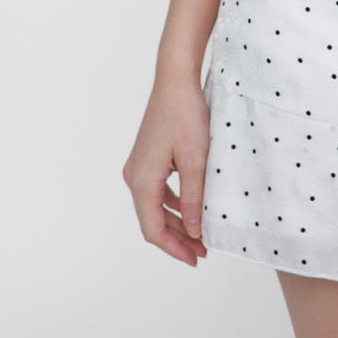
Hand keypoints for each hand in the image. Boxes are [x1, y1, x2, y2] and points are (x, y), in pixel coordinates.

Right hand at [122, 72, 211, 265]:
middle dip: (178, 238)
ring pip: (156, 206)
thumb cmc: (186, 114)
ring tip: (200, 235)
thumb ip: (195, 198)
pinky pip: (158, 190)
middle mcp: (135, 176)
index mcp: (142, 181)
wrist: (176, 79)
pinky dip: (174, 204)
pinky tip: (193, 208)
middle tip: (203, 252)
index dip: (174, 248)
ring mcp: (139, 166)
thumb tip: (195, 231)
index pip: (153, 230)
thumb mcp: (196, 160)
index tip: (196, 259)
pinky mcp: (148, 156)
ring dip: (177, 222)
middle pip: (153, 220)